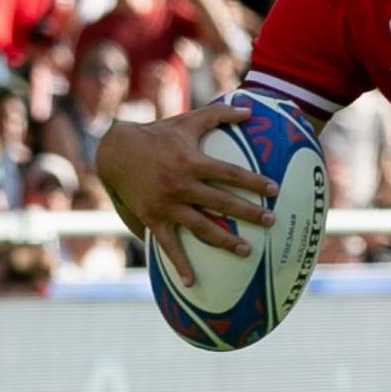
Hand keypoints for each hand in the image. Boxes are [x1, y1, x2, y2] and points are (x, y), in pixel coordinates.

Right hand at [95, 103, 280, 285]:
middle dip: (248, 213)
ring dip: (224, 240)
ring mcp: (166, 205)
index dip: (253, 182)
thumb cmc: (158, 134)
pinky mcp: (153, 219)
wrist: (116, 152)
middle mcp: (180, 185)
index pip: (229, 173)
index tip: (274, 190)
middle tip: (271, 221)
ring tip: (247, 251)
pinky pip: (168, 245)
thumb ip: (219, 114)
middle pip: (221, 202)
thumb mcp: (187, 121)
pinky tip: (192, 282)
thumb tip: (249, 108)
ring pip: (201, 226)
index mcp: (191, 161)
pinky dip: (179, 264)